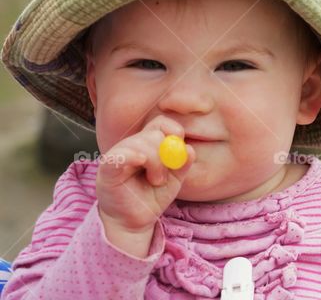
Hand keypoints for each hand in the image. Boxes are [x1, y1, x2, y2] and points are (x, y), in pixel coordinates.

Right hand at [95, 115, 195, 255]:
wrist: (133, 221)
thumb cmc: (151, 197)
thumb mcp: (174, 179)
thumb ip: (183, 163)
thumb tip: (189, 149)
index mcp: (148, 144)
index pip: (161, 123)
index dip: (174, 130)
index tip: (180, 144)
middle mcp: (132, 145)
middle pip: (154, 132)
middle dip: (165, 153)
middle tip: (163, 176)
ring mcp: (119, 154)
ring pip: (142, 143)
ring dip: (155, 163)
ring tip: (154, 180)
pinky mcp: (107, 168)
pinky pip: (120, 155)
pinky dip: (134, 156)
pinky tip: (141, 163)